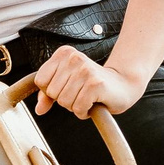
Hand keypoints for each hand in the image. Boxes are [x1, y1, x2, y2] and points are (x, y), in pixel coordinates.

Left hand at [33, 47, 147, 118]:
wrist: (124, 84)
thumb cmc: (93, 85)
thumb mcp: (66, 85)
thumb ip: (48, 94)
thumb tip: (39, 109)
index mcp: (63, 53)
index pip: (40, 80)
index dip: (52, 91)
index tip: (67, 87)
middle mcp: (73, 58)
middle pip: (52, 93)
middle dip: (65, 99)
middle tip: (81, 92)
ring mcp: (85, 70)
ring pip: (64, 102)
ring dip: (75, 106)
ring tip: (87, 97)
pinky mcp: (95, 84)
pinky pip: (78, 108)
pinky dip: (84, 112)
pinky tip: (93, 103)